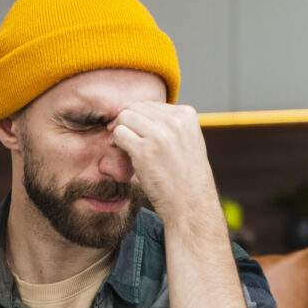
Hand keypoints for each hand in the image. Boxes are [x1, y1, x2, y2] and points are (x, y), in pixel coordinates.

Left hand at [106, 102, 223, 230]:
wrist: (191, 203)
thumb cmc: (185, 176)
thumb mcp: (186, 141)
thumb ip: (169, 125)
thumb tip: (138, 113)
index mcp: (186, 115)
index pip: (150, 104)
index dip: (138, 118)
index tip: (137, 134)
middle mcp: (174, 121)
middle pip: (135, 108)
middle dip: (126, 122)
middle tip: (125, 140)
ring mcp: (159, 135)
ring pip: (124, 117)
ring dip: (120, 131)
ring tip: (125, 147)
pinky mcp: (144, 151)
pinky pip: (119, 134)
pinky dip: (116, 142)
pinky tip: (124, 154)